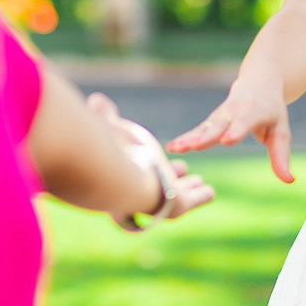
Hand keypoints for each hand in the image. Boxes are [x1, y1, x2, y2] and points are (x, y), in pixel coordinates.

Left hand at [85, 92, 214, 220]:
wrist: (116, 172)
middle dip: (172, 179)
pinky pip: (192, 200)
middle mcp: (143, 188)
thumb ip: (105, 115)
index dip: (151, 161)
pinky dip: (201, 196)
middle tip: (184, 170)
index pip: (141, 168)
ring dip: (189, 189)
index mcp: (129, 171)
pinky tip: (210, 192)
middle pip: (160, 186)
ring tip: (201, 182)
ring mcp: (159, 200)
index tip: (159, 154)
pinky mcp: (176, 205)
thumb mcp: (110, 126)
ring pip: (177, 194)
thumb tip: (95, 100)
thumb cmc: (110, 148)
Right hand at [165, 77, 294, 183]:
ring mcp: (221, 115)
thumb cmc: (271, 110)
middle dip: (208, 135)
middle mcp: (234, 112)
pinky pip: (198, 130)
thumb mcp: (281, 131)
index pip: (245, 122)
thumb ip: (281, 156)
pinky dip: (185, 138)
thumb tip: (289, 181)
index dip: (237, 130)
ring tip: (176, 148)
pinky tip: (172, 147)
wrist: (258, 82)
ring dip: (190, 137)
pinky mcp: (212, 121)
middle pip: (220, 125)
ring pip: (205, 127)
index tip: (227, 140)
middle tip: (197, 145)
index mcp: (254, 112)